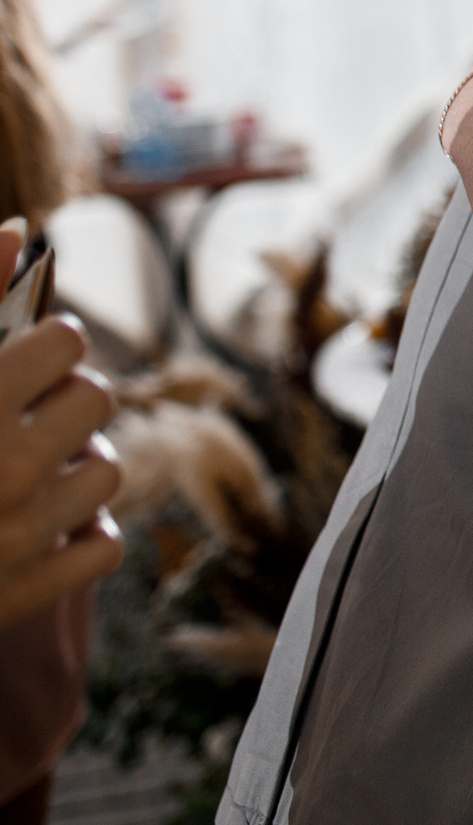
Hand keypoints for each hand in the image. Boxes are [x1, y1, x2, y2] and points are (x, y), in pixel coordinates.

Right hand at [0, 223, 122, 628]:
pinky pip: (104, 546)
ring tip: (22, 471)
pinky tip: (30, 526)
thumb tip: (17, 230)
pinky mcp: (24, 595)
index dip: (43, 347)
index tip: (16, 362)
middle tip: (17, 417)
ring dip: (73, 468)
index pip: (64, 341)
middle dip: (62, 403)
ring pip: (107, 471)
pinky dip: (75, 537)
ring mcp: (13, 539)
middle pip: (96, 401)